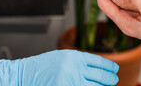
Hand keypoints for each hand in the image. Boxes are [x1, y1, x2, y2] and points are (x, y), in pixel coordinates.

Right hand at [0, 50, 118, 85]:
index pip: (99, 62)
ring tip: (106, 85)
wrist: (25, 74)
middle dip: (110, 79)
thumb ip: (80, 62)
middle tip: (114, 80)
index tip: (114, 70)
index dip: (110, 67)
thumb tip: (98, 69)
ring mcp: (71, 81)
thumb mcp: (64, 57)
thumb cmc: (43, 66)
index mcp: (75, 56)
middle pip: (101, 76)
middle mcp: (75, 68)